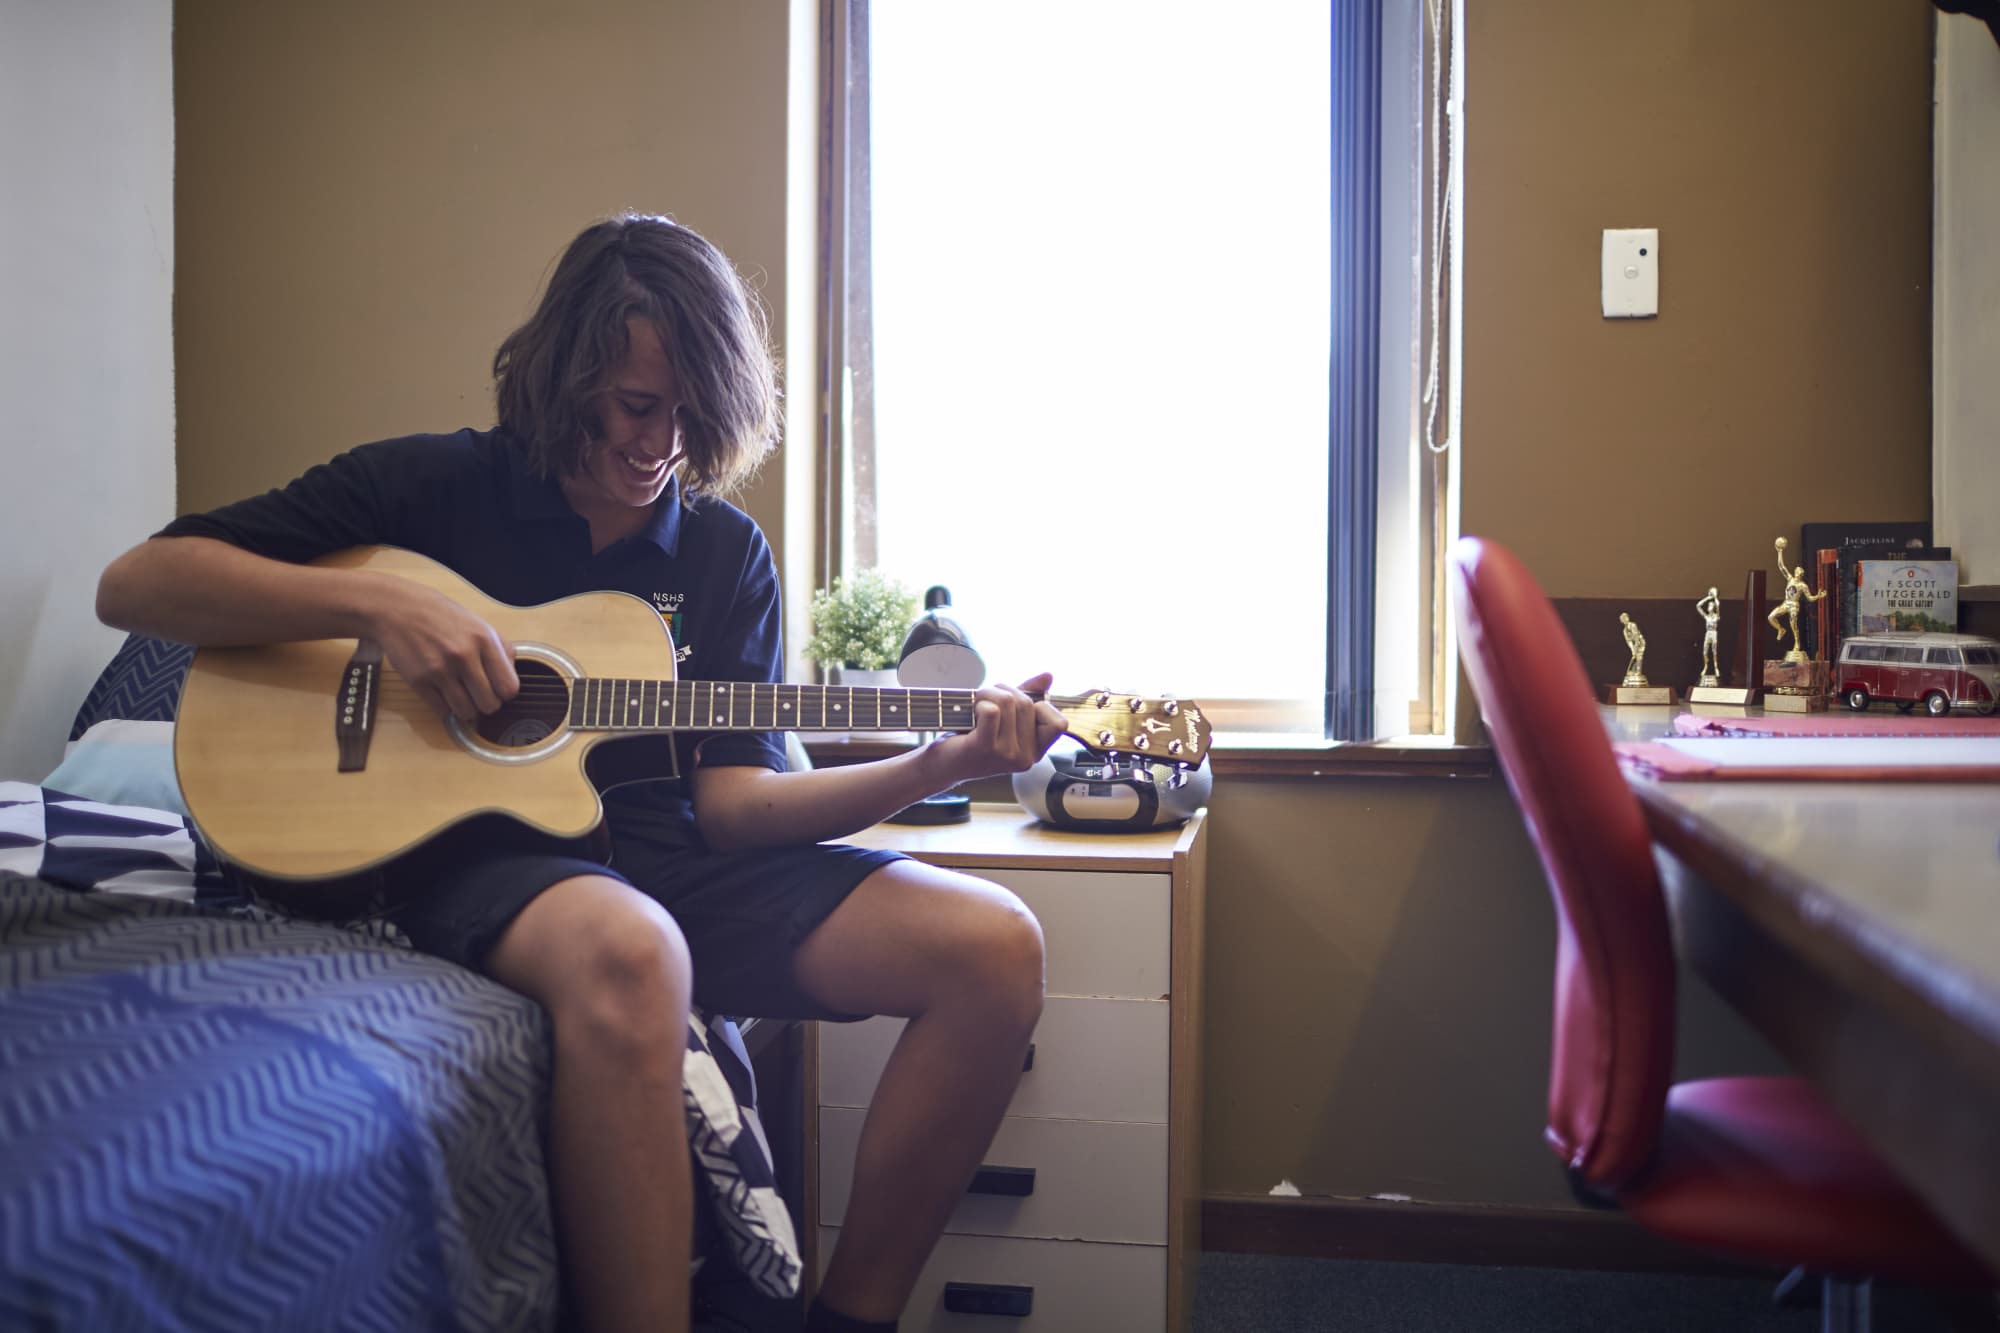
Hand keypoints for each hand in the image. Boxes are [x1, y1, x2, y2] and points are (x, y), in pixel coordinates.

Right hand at [364, 576, 519, 720]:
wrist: (397, 608)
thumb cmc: (439, 615)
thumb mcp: (478, 623)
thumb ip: (500, 648)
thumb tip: (511, 675)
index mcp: (484, 640)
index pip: (509, 687)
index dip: (505, 693)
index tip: (497, 689)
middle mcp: (464, 655)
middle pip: (490, 705)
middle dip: (486, 703)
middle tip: (478, 694)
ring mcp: (439, 670)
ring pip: (466, 712)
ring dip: (466, 708)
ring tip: (461, 694)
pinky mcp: (418, 681)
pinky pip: (442, 710)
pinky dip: (444, 706)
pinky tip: (442, 692)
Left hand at [926, 672, 1067, 785]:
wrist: (943, 763)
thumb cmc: (973, 736)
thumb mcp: (1005, 716)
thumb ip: (1028, 696)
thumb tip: (1048, 676)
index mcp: (1035, 751)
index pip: (1059, 723)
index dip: (1040, 707)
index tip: (1016, 709)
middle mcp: (1025, 757)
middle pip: (1027, 704)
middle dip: (1004, 691)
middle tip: (986, 699)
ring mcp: (1007, 755)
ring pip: (1009, 702)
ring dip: (988, 693)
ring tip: (976, 704)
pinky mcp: (986, 748)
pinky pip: (992, 710)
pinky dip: (979, 703)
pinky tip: (971, 715)